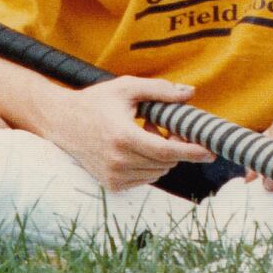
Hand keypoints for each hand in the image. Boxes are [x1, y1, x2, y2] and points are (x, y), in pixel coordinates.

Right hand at [50, 76, 213, 191]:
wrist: (62, 121)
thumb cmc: (97, 101)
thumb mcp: (128, 87)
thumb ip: (161, 90)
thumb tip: (190, 93)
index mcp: (123, 138)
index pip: (166, 152)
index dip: (191, 152)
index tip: (211, 151)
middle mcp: (117, 162)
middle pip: (165, 163)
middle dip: (176, 147)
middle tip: (168, 126)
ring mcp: (113, 176)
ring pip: (157, 172)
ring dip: (161, 155)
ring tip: (146, 132)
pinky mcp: (110, 185)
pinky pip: (144, 178)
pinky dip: (150, 164)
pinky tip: (137, 145)